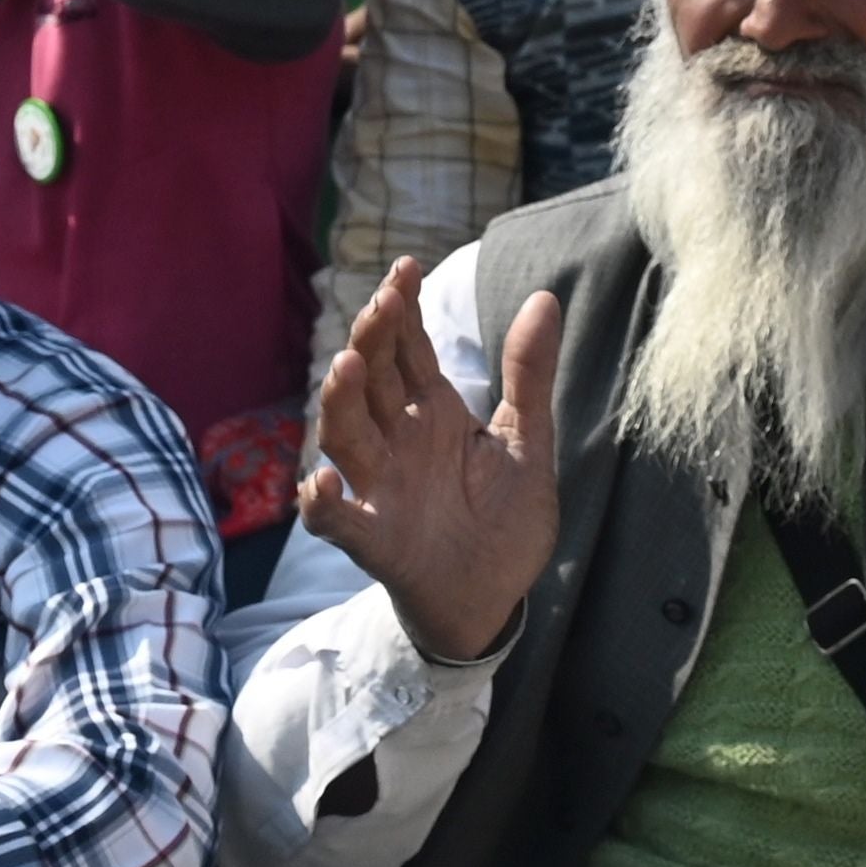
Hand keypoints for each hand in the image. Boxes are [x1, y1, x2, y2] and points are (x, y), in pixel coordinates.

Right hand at [298, 263, 568, 661]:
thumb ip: (529, 375)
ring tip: (348, 365)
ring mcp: (381, 488)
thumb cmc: (504, 517)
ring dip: (341, 402)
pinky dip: (323, 504)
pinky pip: (338, 520)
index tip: (405, 269)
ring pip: (345, 436)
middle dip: (372, 340)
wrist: (497, 596)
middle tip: (382, 303)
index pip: (408, 350)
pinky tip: (321, 483)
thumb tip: (544, 297)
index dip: (403, 310)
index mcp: (433, 412)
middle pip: (372, 381)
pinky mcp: (375, 539)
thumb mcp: (527, 441)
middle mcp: (398, 442)